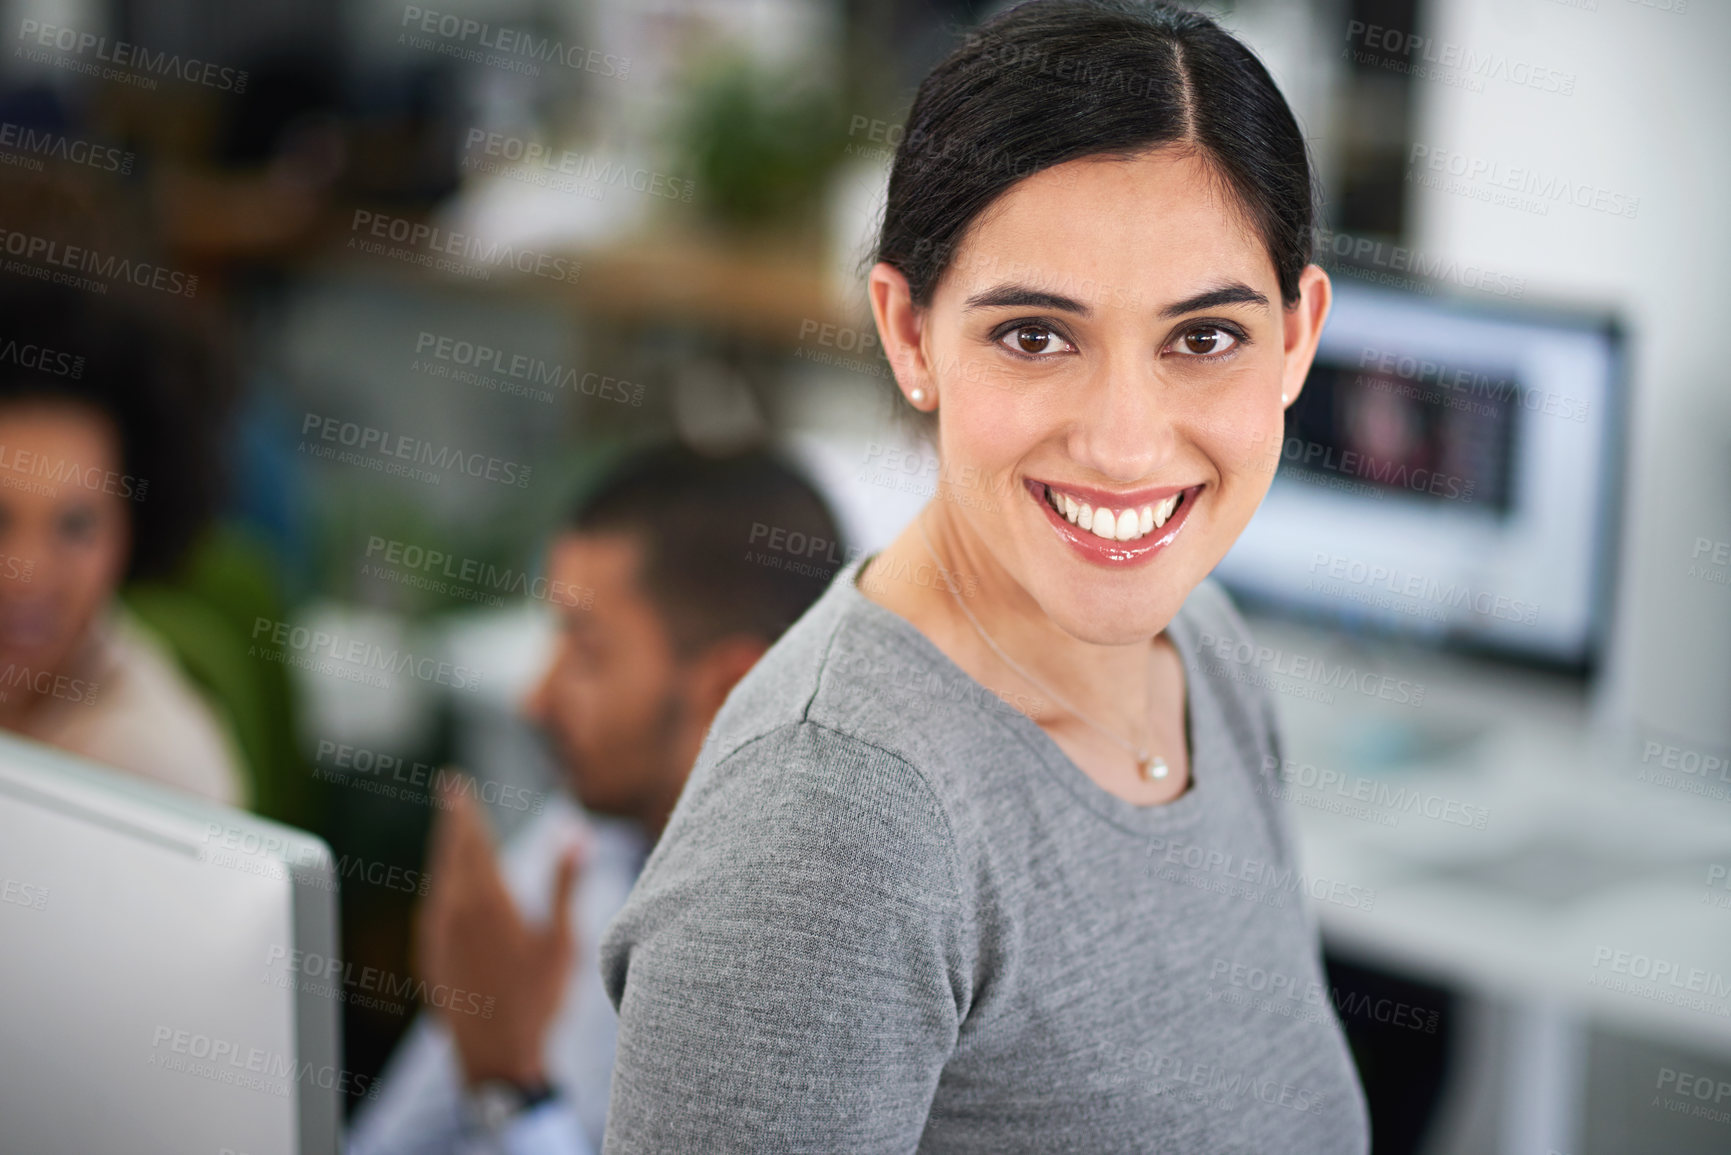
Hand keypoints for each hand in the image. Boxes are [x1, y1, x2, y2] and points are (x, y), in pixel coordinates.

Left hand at [415, 771, 581, 1086]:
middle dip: (453, 822)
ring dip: (447, 853)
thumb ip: (565, 883)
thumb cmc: (536, 999)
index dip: (463, 810)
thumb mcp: (561, 939)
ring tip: (453, 835)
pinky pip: (434, 907)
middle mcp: (454, 912)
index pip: (471, 840)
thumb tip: (575, 833)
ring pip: (439, 880)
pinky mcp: (431, 956)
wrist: (495, 1056)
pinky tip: (450, 890)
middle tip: (450, 794)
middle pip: (450, 854)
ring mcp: (437, 936)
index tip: (455, 783)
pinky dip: (442, 885)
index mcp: (488, 901)